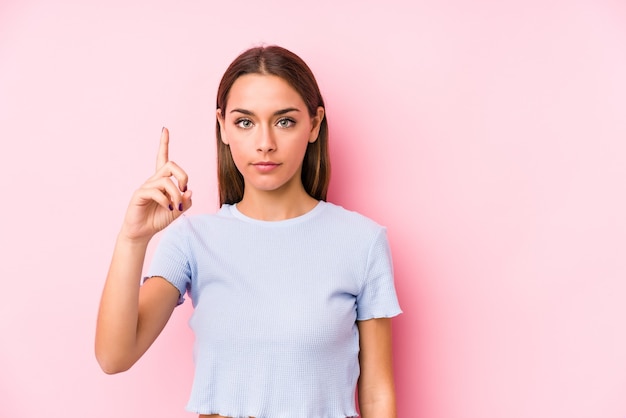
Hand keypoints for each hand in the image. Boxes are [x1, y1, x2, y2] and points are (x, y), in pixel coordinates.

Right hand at [120, 127, 191, 241]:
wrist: (142, 232)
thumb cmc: (158, 219)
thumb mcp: (178, 210)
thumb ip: (185, 200)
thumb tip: (189, 190)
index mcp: (162, 181)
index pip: (163, 158)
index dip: (164, 143)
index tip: (165, 129)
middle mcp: (154, 180)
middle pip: (170, 165)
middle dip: (183, 175)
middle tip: (185, 189)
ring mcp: (146, 187)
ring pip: (166, 181)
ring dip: (175, 194)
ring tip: (175, 207)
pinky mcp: (139, 195)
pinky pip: (155, 192)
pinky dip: (165, 200)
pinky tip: (167, 208)